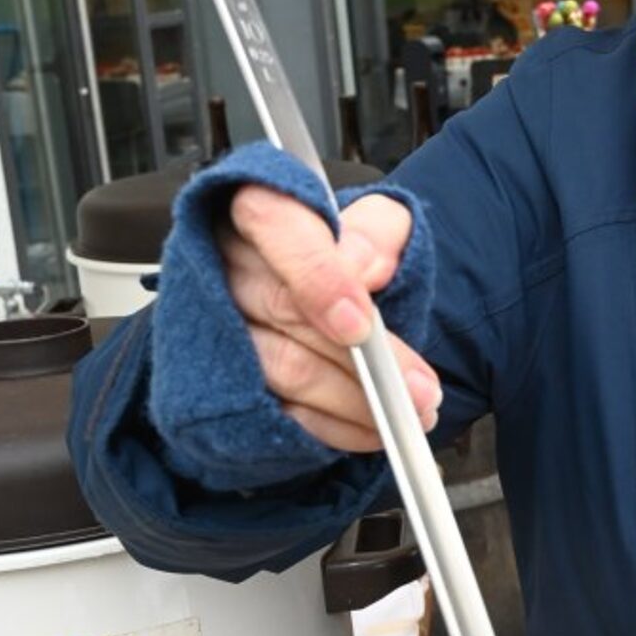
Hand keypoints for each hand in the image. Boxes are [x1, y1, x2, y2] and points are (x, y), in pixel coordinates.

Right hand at [219, 185, 441, 451]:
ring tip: (408, 411)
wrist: (323, 291)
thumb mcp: (378, 223)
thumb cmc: (347, 253)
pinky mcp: (225, 379)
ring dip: (353, 400)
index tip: (361, 326)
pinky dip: (331, 426)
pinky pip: (276, 410)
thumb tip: (364, 266)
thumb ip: (379, 230)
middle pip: (286, 310)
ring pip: (282, 368)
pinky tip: (369, 428)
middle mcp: (224, 261)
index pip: (276, 226)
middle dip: (362, 359)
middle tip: (419, 390)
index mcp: (259, 206)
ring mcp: (216, 324)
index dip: (318, 277)